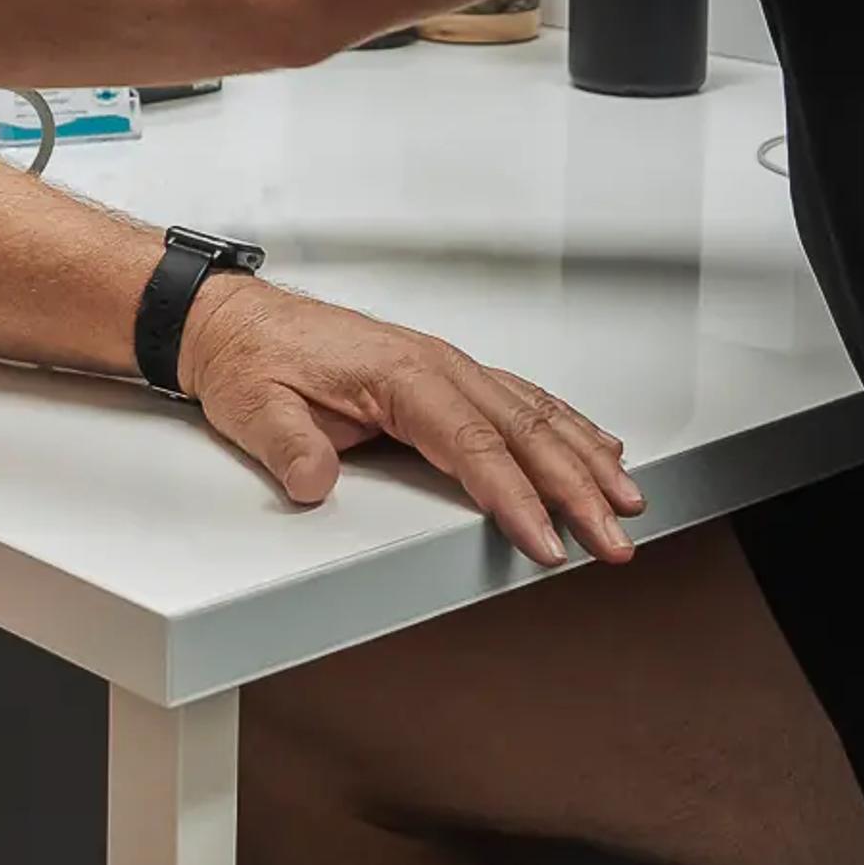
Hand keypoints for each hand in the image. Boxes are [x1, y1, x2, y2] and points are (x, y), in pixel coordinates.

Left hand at [177, 279, 642, 563]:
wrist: (235, 323)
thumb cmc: (250, 360)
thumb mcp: (254, 408)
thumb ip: (288, 447)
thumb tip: (315, 481)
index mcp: (400, 375)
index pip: (473, 447)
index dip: (515, 500)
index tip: (546, 542)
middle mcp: (435, 366)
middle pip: (523, 434)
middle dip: (577, 491)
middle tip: (614, 540)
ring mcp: (445, 367)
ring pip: (534, 414)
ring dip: (586, 459)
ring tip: (628, 501)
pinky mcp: (444, 376)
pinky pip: (520, 399)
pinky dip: (566, 425)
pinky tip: (595, 447)